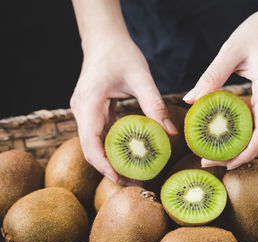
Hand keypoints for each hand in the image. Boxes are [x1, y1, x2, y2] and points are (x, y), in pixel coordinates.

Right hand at [70, 37, 176, 184]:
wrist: (104, 38)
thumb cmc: (120, 53)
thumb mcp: (141, 77)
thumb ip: (155, 105)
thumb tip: (171, 132)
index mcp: (88, 102)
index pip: (90, 142)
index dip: (103, 165)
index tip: (120, 179)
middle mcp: (82, 110)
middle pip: (92, 148)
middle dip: (111, 168)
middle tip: (136, 183)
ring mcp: (85, 111)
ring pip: (96, 144)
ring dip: (113, 159)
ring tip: (137, 174)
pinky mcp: (93, 111)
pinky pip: (102, 134)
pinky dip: (115, 146)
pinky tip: (132, 155)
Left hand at [183, 3, 257, 169]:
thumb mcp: (231, 50)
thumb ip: (211, 77)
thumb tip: (190, 100)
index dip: (247, 152)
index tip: (226, 163)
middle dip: (242, 156)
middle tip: (212, 162)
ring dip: (247, 150)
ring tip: (219, 155)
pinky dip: (250, 138)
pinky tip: (230, 139)